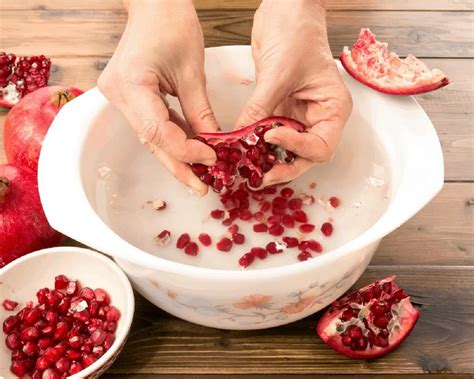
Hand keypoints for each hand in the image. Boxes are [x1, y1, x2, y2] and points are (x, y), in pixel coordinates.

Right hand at [98, 0, 217, 195]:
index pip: (157, 131)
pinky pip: (152, 124)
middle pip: (151, 141)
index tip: (212, 158)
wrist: (153, 2)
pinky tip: (191, 152)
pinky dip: (173, 138)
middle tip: (201, 186)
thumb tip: (214, 145)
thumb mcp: (192, 71)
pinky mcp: (130, 97)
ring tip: (200, 174)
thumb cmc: (171, 23)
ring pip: (151, 137)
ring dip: (177, 155)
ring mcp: (120, 97)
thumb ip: (201, 112)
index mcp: (131, 84)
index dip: (186, 150)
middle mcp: (118, 95)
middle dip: (179, 165)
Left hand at [237, 0, 351, 186]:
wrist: (286, 9)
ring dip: (266, 161)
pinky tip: (242, 151)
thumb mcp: (278, 73)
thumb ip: (260, 107)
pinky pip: (268, 135)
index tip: (270, 137)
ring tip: (247, 169)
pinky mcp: (279, 110)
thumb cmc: (297, 31)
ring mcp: (297, 116)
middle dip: (282, 167)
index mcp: (332, 109)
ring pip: (285, 150)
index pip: (321, 145)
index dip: (297, 148)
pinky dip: (256, 145)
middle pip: (304, 156)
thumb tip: (241, 137)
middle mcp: (317, 117)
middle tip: (259, 176)